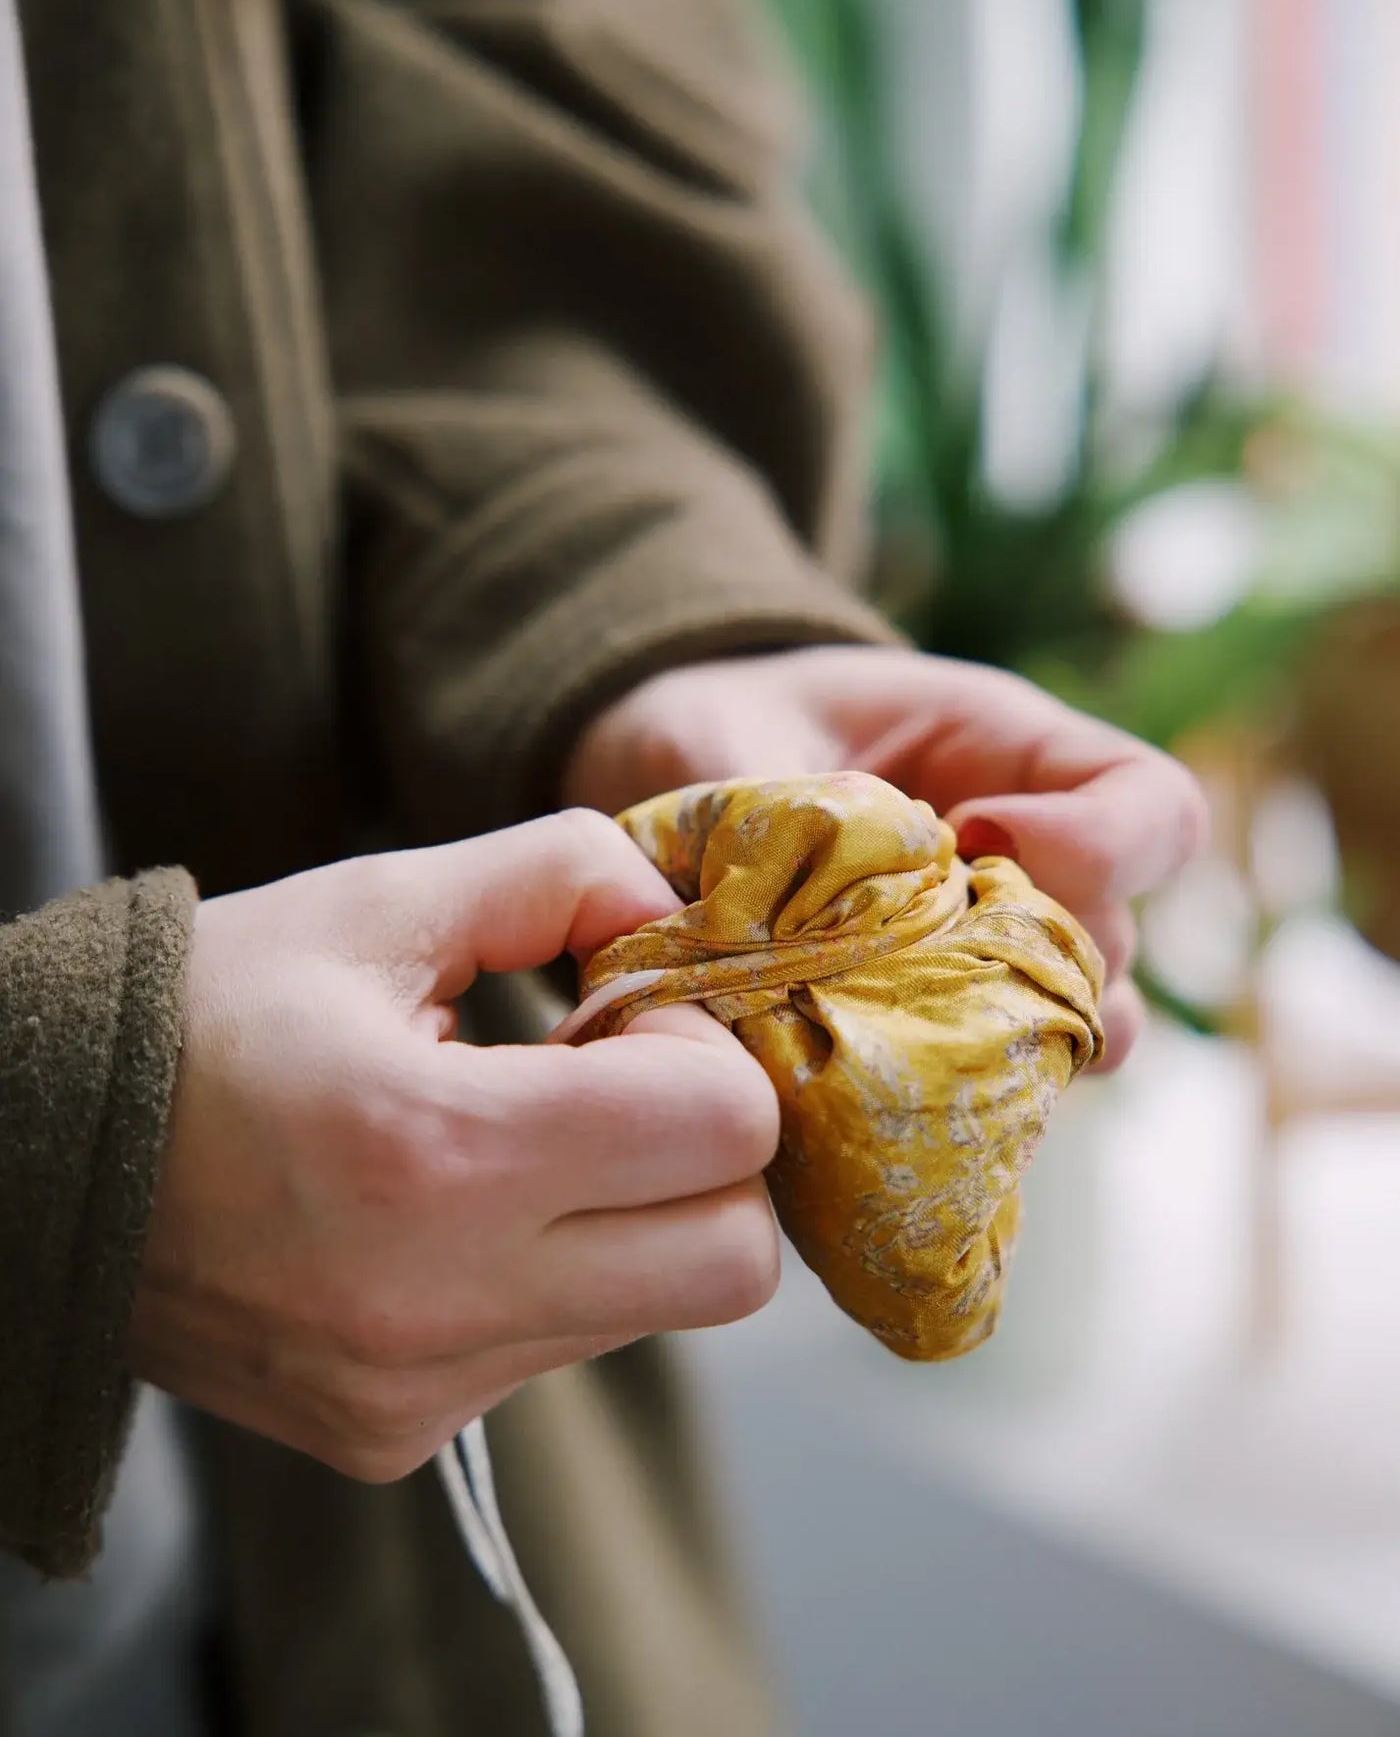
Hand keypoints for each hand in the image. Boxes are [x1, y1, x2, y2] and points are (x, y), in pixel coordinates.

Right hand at [130, 811, 780, 1480]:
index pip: (725, 1132)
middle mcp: (437, 1303)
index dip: (699, 1047)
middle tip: (602, 1084)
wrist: (32, 1169)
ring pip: (658, 1308)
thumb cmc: (203, 1016)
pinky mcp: (396, 1437)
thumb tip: (669, 912)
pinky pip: (560, 1352)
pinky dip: (549, 1275)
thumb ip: (555, 874)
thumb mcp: (376, 902)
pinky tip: (448, 1216)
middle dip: (705, 1155)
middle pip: (735, 1260)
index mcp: (436, 1150)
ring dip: (628, 1213)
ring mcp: (419, 1392)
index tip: (614, 1014)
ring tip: (506, 1143)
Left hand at [563, 647, 1209, 1071]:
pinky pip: (998, 1083)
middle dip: (1025, 959)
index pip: (1154, 807)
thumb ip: (757, 798)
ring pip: (1074, 1027)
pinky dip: (950, 1093)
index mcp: (1014, 757)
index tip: (973, 833)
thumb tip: (757, 915)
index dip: (1097, 841)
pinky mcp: (939, 1028)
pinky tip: (864, 1084)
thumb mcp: (725, 734)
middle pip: (1114, 942)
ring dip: (999, 1039)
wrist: (675, 779)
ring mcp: (992, 954)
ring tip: (890, 1029)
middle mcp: (1032, 867)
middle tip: (911, 954)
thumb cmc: (718, 729)